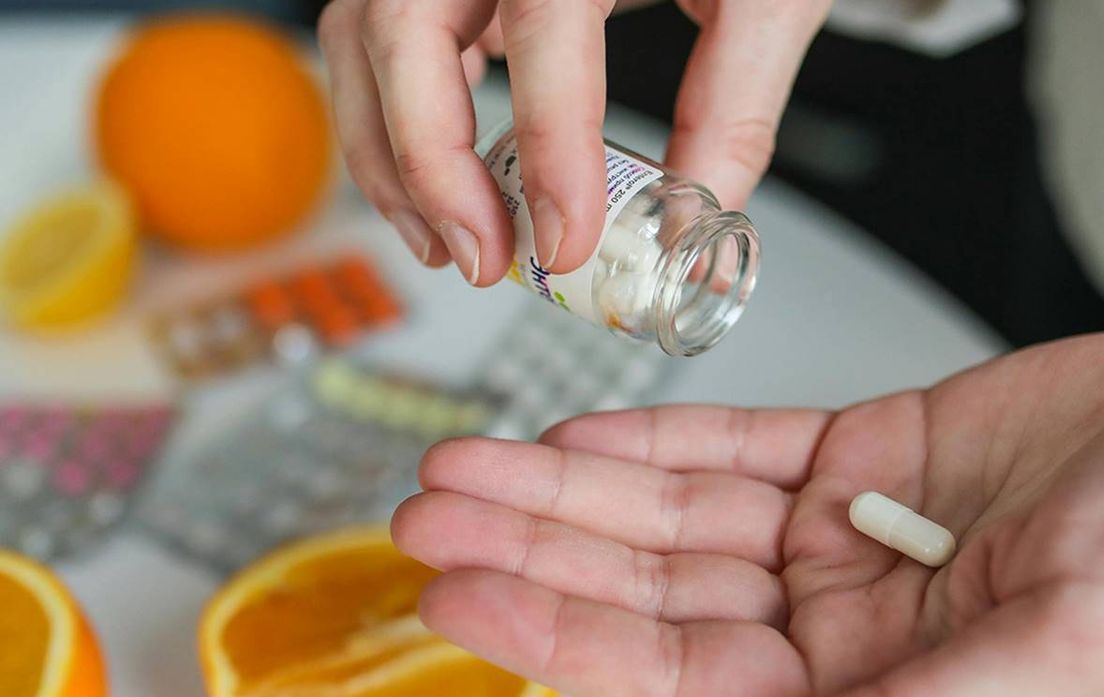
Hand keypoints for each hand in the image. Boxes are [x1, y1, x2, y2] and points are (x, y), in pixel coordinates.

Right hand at [318, 0, 828, 284]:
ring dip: (393, 161)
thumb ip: (734, 103)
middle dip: (431, 165)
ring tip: (453, 246)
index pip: (544, 28)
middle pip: (403, 31)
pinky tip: (445, 190)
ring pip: (364, 42)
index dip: (549, 147)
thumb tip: (693, 214)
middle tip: (485, 257)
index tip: (566, 240)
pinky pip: (376, 44)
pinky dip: (392, 127)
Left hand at [392, 318, 1103, 696]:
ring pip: (673, 516)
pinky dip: (653, 441)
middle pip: (652, 591)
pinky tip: (580, 439)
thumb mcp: (1074, 655)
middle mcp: (847, 630)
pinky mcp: (860, 460)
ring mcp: (845, 542)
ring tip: (471, 466)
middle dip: (538, 552)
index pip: (681, 681)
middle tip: (436, 516)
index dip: (562, 636)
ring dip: (570, 489)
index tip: (463, 594)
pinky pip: (733, 451)